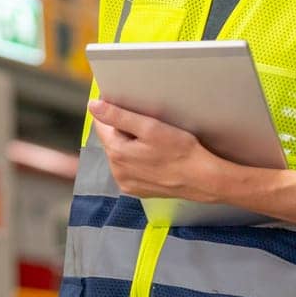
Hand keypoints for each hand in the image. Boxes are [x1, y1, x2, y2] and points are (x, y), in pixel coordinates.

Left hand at [88, 99, 221, 202]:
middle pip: (112, 141)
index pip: (102, 125)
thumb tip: (92, 106)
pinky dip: (137, 160)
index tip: (130, 109)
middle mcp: (117, 172)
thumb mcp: (150, 127)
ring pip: (121, 155)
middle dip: (124, 130)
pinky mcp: (137, 191)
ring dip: (131, 146)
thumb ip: (119, 116)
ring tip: (154, 143)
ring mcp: (127, 183)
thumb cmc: (180, 151)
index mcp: (116, 153)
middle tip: (149, 126)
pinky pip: (130, 169)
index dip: (113, 113)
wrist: (203, 179)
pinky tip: (154, 157)